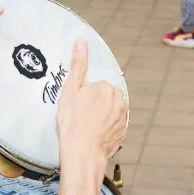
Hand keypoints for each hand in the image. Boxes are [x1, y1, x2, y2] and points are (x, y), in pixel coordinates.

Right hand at [56, 40, 126, 171]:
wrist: (82, 152)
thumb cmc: (73, 122)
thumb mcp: (70, 90)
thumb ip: (78, 65)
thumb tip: (81, 42)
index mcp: (106, 87)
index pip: (96, 85)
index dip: (85, 95)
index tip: (78, 104)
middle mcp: (119, 100)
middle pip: (106, 97)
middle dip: (96, 103)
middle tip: (81, 115)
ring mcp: (123, 117)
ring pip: (111, 111)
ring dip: (103, 115)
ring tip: (87, 126)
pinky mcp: (123, 132)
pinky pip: (114, 125)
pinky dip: (107, 128)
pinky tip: (94, 133)